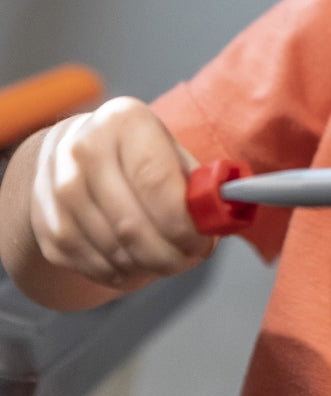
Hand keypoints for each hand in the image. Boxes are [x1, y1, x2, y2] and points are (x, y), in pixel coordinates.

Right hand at [29, 96, 214, 290]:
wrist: (70, 148)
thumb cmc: (134, 150)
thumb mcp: (168, 147)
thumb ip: (196, 181)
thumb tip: (217, 220)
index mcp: (122, 122)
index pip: (155, 181)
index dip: (183, 220)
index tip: (203, 240)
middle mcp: (83, 153)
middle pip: (132, 224)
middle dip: (171, 252)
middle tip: (192, 258)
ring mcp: (57, 193)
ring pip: (114, 251)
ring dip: (150, 266)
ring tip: (171, 260)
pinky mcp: (48, 228)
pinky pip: (94, 266)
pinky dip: (125, 273)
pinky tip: (140, 264)